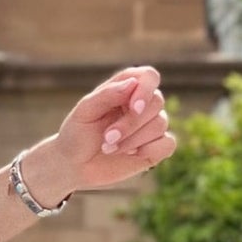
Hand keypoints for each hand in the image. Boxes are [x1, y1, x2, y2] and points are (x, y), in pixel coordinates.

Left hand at [34, 66, 175, 199]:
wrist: (74, 165)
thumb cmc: (77, 133)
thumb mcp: (85, 111)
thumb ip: (107, 94)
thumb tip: (133, 83)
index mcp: (125, 88)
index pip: (149, 76)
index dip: (146, 89)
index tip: (135, 107)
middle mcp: (142, 104)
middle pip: (156, 102)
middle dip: (131, 123)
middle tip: (107, 138)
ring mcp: (150, 126)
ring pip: (160, 124)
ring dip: (133, 139)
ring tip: (109, 148)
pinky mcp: (155, 148)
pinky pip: (168, 144)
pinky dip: (149, 150)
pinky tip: (131, 154)